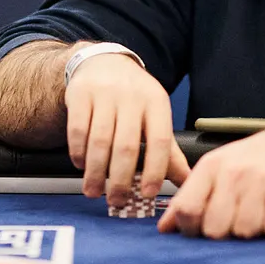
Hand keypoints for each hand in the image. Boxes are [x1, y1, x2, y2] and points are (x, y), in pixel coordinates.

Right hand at [66, 49, 190, 206]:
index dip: (155, 170)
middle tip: (116, 201)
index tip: (147, 194)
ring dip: (96, 172)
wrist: (104, 62)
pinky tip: (80, 165)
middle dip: (121, 180)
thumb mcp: (156, 116)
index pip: (160, 141)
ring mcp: (105, 94)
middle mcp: (133, 96)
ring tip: (93, 191)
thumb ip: (169, 152)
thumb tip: (187, 182)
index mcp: (157, 103)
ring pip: (100, 141)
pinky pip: (77, 129)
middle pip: (127, 146)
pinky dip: (78, 152)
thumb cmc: (134, 98)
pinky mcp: (80, 94)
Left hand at [157, 110, 264, 239]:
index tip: (199, 229)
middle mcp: (233, 171)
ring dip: (251, 230)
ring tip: (257, 211)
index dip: (189, 229)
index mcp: (211, 166)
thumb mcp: (217, 170)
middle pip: (214, 228)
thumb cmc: (254, 160)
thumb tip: (165, 228)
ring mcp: (261, 179)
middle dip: (224, 233)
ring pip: (244, 231)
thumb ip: (190, 198)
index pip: (186, 208)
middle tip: (234, 220)